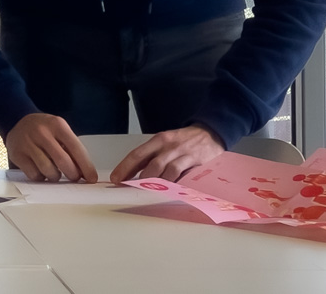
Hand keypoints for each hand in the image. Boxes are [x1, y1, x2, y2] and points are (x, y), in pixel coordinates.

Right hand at [4, 113, 96, 182]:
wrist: (18, 122)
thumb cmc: (44, 130)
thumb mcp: (60, 131)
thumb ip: (72, 149)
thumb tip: (85, 173)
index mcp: (57, 124)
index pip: (76, 148)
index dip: (86, 166)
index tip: (91, 178)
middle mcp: (41, 132)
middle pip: (62, 161)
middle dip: (72, 174)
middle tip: (74, 177)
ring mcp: (27, 143)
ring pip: (48, 170)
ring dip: (55, 176)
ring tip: (55, 172)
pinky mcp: (17, 155)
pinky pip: (34, 175)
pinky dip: (41, 177)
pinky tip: (41, 170)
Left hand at [109, 124, 223, 182]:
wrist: (210, 133)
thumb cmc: (185, 141)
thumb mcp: (166, 144)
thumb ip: (152, 157)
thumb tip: (134, 173)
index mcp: (158, 140)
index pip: (137, 154)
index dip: (124, 167)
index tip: (115, 178)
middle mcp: (167, 145)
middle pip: (148, 163)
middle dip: (137, 178)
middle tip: (129, 189)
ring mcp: (180, 152)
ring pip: (162, 169)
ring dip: (153, 182)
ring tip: (145, 192)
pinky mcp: (192, 160)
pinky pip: (179, 172)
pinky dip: (171, 182)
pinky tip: (166, 189)